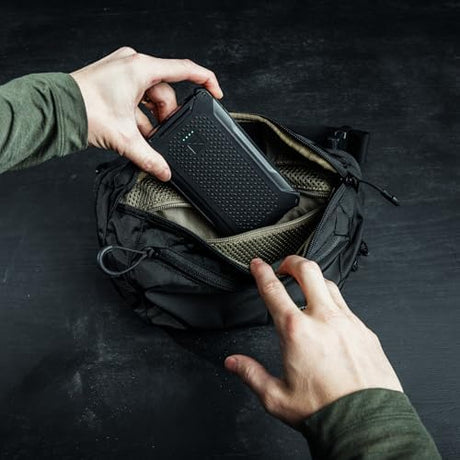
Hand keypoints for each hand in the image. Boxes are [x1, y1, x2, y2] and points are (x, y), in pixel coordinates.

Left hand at [70, 47, 222, 180]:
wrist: (54, 110)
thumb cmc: (84, 110)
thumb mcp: (124, 137)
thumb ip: (149, 157)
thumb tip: (164, 171)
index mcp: (140, 68)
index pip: (184, 70)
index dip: (205, 81)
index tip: (216, 94)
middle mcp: (132, 65)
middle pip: (165, 92)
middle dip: (166, 116)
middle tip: (160, 135)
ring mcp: (121, 72)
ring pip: (150, 97)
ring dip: (151, 119)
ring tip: (142, 137)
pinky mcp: (113, 81)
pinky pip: (136, 98)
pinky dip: (139, 116)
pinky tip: (134, 132)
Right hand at [225, 256, 402, 426]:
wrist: (366, 424)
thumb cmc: (324, 411)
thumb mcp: (277, 396)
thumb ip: (251, 374)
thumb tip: (233, 363)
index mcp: (297, 331)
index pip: (273, 290)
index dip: (262, 271)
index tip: (258, 264)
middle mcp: (323, 319)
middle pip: (308, 271)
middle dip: (293, 261)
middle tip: (286, 265)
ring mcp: (348, 322)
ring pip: (330, 284)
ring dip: (315, 279)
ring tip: (308, 286)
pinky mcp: (365, 331)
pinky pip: (348, 306)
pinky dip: (334, 303)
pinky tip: (331, 316)